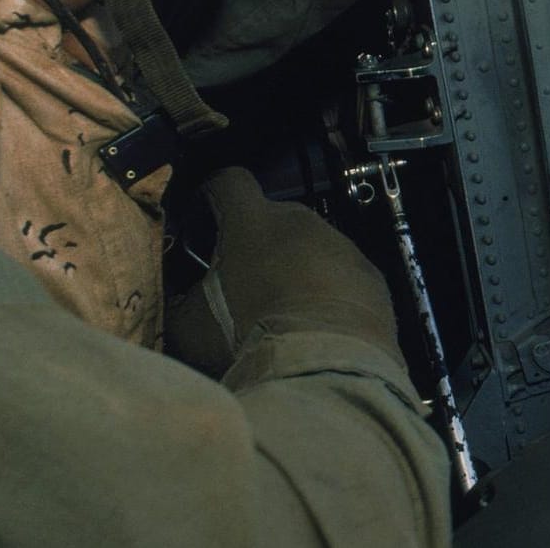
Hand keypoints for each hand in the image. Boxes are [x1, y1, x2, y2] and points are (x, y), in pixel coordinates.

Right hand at [166, 167, 401, 377]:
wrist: (323, 368)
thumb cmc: (247, 338)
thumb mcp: (188, 325)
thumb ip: (179, 300)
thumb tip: (178, 298)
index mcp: (254, 221)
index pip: (229, 181)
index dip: (214, 193)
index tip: (205, 210)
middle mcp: (302, 222)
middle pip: (273, 217)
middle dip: (256, 241)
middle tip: (240, 280)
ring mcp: (343, 246)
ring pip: (312, 246)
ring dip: (296, 267)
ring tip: (282, 309)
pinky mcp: (371, 276)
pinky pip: (344, 274)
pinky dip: (331, 290)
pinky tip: (319, 323)